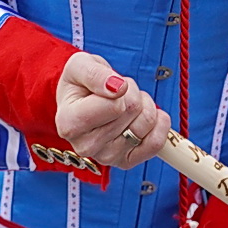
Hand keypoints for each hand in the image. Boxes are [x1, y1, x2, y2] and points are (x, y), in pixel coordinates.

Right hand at [54, 52, 169, 169]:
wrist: (82, 100)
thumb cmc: (80, 83)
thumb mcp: (79, 65)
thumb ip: (95, 74)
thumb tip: (117, 87)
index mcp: (69, 123)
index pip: (115, 106)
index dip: (120, 86)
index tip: (110, 83)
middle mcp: (85, 146)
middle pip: (132, 110)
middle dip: (131, 93)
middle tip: (117, 92)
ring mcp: (106, 157)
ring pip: (146, 123)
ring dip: (144, 105)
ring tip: (126, 103)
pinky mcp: (124, 162)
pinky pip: (156, 143)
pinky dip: (159, 124)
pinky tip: (145, 115)